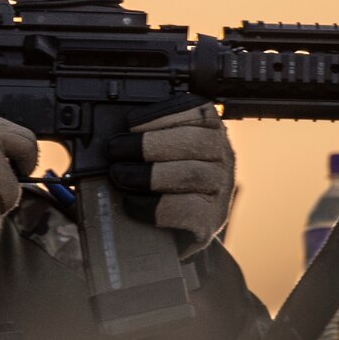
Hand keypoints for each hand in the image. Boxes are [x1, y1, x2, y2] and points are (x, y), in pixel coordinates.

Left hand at [108, 98, 234, 252]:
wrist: (175, 227)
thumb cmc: (165, 180)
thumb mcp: (162, 150)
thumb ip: (147, 135)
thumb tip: (115, 132)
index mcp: (210, 130)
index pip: (195, 111)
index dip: (160, 115)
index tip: (130, 123)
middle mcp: (223, 156)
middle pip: (194, 142)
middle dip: (148, 145)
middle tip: (115, 150)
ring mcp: (221, 189)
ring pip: (192, 175)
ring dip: (149, 174)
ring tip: (120, 175)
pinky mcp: (212, 219)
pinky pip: (187, 209)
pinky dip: (155, 206)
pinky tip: (132, 203)